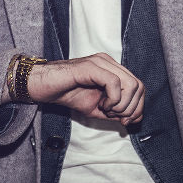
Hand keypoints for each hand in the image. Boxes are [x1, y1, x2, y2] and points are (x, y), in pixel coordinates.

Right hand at [25, 52, 144, 125]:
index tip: (125, 121)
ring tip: (106, 110)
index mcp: (112, 69)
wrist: (43, 87)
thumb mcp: (97, 108)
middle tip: (115, 117)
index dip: (137, 107)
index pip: (139, 86)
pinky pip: (114, 83)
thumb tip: (135, 118)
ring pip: (130, 84)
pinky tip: (101, 106)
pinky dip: (112, 100)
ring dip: (122, 105)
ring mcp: (101, 62)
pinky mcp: (91, 66)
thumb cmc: (67, 94)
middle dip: (131, 108)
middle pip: (138, 86)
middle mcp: (109, 62)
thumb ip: (117, 112)